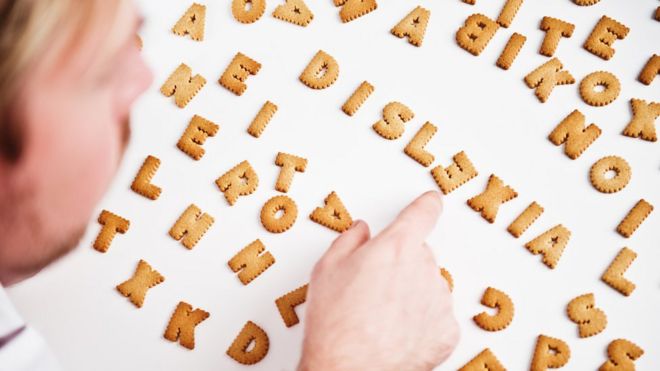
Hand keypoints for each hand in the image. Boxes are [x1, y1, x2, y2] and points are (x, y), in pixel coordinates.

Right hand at [299, 191, 458, 370]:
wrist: (348, 370)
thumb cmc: (335, 324)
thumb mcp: (327, 269)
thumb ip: (350, 241)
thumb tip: (361, 233)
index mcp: (397, 247)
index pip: (423, 213)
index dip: (426, 205)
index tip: (430, 201)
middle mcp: (425, 269)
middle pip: (420, 254)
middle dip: (401, 264)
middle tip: (373, 287)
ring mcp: (439, 302)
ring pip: (429, 286)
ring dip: (412, 294)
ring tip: (381, 316)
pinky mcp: (447, 332)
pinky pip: (436, 317)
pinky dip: (421, 322)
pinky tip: (396, 332)